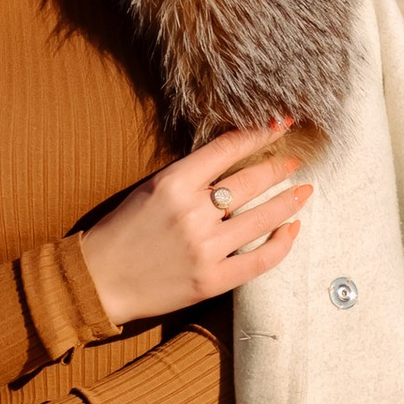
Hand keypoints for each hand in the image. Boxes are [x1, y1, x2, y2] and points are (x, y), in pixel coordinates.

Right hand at [80, 121, 315, 328]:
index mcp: (174, 183)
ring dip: (289, 201)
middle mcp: (193, 213)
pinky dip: (282, 243)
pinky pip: (261, 260)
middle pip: (252, 181)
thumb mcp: (150, 189)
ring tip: (304, 190)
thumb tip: (234, 159)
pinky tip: (292, 229)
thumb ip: (190, 176)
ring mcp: (205, 248)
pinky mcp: (212, 280)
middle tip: (296, 159)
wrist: (98, 280)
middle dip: (280, 166)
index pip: (228, 148)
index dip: (260, 133)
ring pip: (263, 218)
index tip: (281, 123)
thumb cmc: (122, 231)